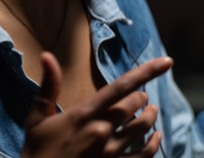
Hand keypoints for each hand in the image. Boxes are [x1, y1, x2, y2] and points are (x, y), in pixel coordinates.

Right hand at [22, 53, 172, 156]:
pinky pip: (145, 154)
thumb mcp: (37, 120)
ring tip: (150, 111)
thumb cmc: (37, 153)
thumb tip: (47, 55)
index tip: (167, 61)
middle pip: (135, 105)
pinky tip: (156, 137)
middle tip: (141, 97)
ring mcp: (110, 152)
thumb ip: (48, 87)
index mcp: (84, 114)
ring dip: (150, 116)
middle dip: (141, 97)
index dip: (147, 72)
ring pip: (144, 127)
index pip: (121, 86)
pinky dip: (155, 143)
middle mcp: (101, 130)